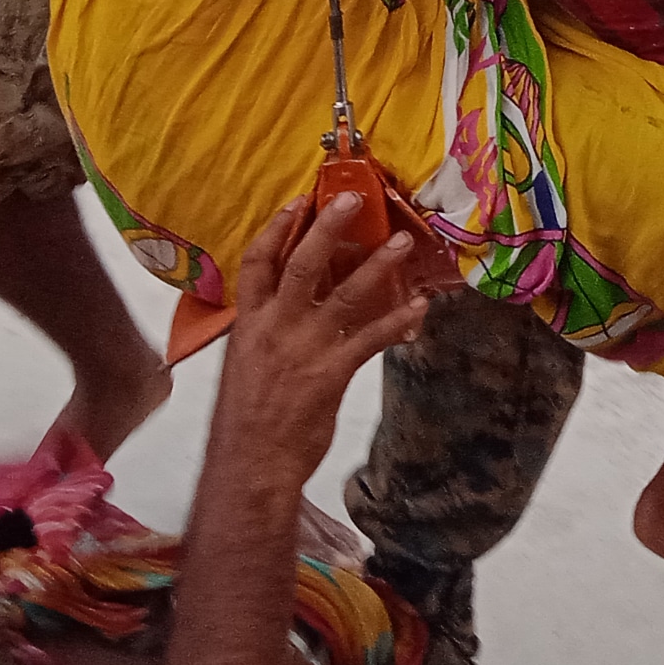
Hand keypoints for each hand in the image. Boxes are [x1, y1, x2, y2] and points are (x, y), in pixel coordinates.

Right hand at [208, 197, 431, 492]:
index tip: (297, 202)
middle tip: (351, 198)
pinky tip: (419, 307)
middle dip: (326, 227)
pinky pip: (370, 338)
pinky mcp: (330, 373)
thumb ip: (265, 333)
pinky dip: (398, 321)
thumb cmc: (247, 420)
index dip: (275, 229)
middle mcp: (273, 329)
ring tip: (402, 242)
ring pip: (344, 294)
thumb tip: (288, 310)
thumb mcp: (244, 367)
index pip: (255, 265)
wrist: (250, 466)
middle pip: (300, 264)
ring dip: (377, 266)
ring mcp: (303, 349)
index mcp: (248, 325)